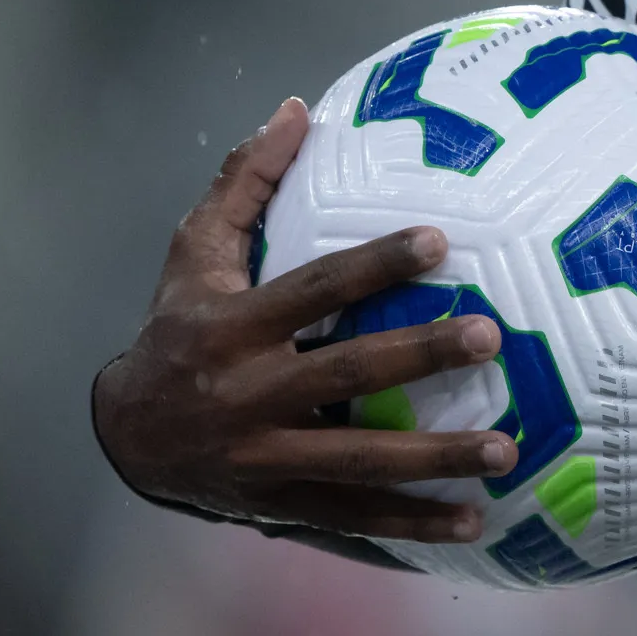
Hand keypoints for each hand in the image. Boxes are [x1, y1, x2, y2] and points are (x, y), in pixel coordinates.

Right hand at [93, 98, 516, 541]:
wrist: (128, 437)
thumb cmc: (179, 328)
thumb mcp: (194, 254)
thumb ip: (244, 183)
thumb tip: (296, 108)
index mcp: (231, 327)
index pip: (313, 288)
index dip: (375, 264)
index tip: (441, 241)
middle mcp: (246, 395)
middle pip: (344, 375)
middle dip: (418, 357)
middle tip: (490, 337)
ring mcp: (263, 459)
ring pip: (357, 462)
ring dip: (434, 459)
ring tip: (508, 451)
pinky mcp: (279, 507)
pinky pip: (354, 520)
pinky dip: (412, 526)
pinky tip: (475, 523)